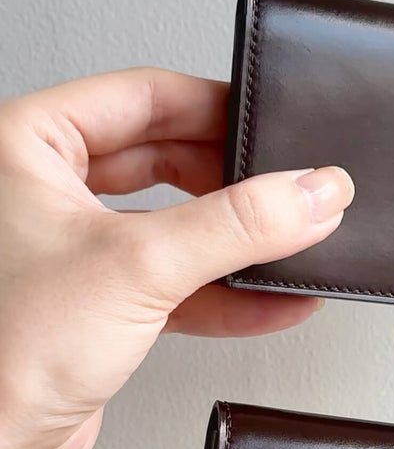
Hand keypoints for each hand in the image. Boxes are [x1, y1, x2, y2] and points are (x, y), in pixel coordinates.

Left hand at [0, 68, 353, 448]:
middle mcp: (46, 189)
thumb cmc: (5, 352)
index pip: (144, 96)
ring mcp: (75, 249)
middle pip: (166, 158)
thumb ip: (235, 226)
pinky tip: (273, 299)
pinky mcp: (100, 304)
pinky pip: (176, 283)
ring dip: (236, 243)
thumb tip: (308, 193)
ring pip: (175, 225)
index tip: (273, 130)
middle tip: (288, 189)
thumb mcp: (138, 266)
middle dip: (233, 183)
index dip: (217, 110)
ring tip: (294, 244)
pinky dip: (226, 293)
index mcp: (26, 145)